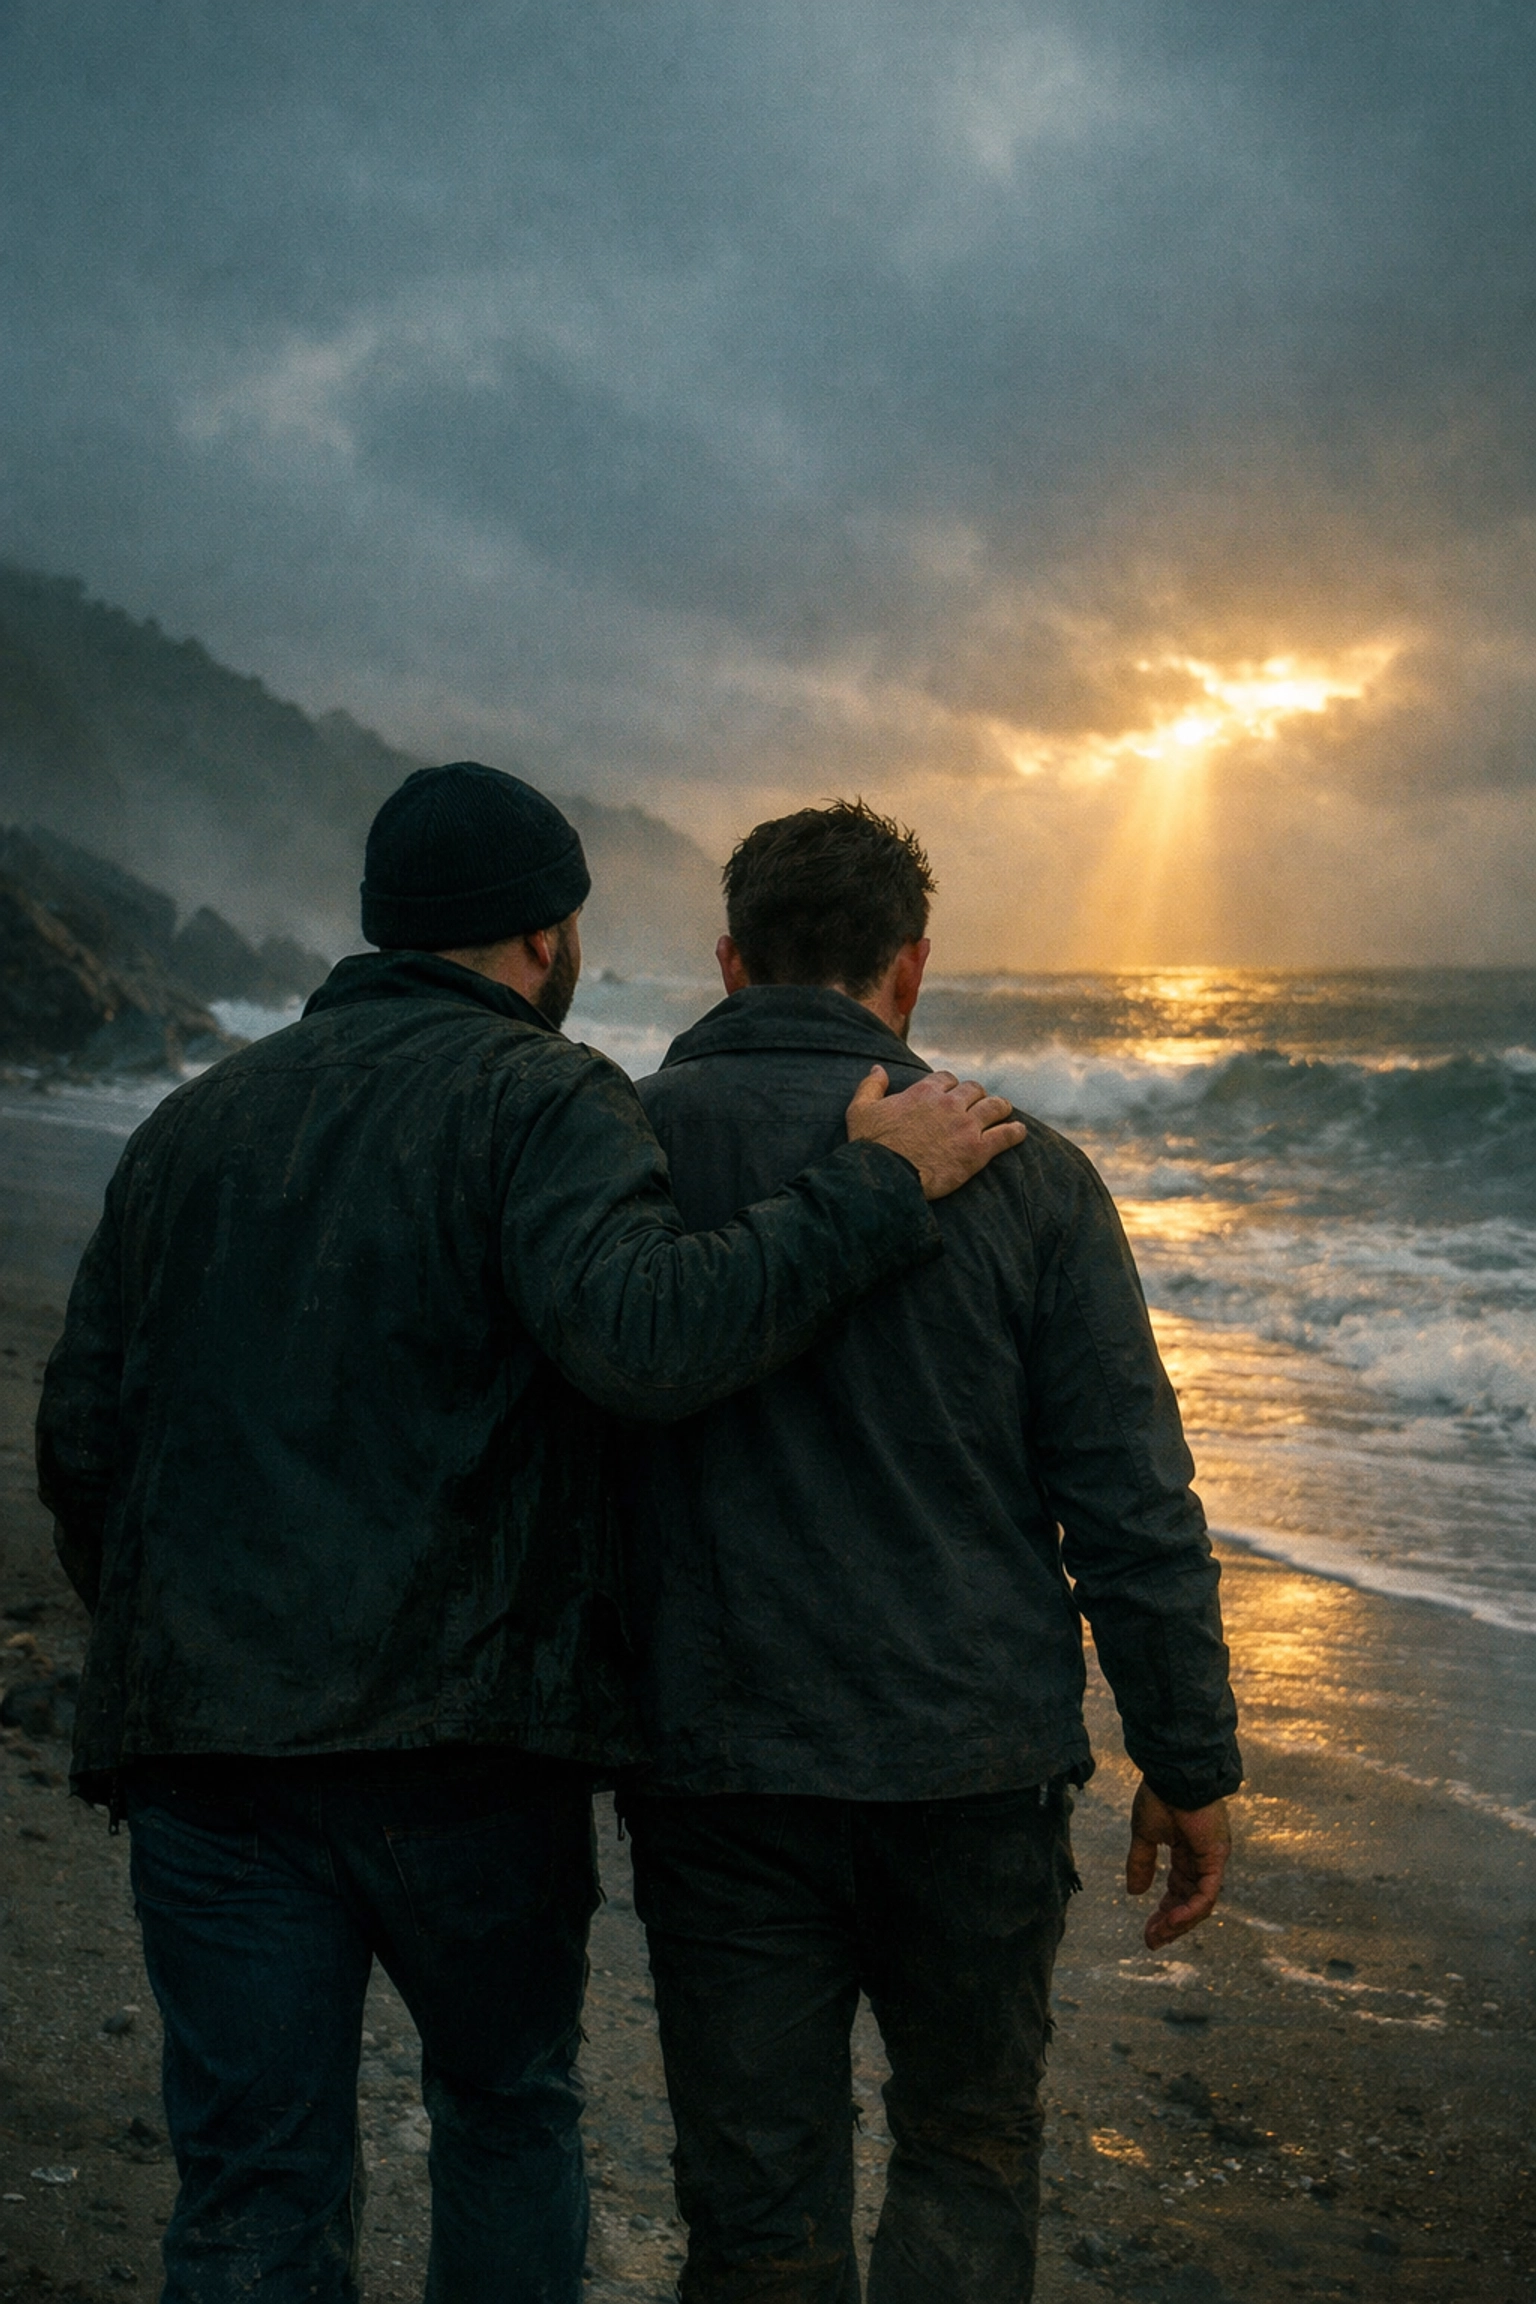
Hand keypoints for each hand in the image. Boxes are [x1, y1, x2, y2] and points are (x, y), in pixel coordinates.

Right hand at [846, 1065, 1025, 1199]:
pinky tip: (1019, 1132)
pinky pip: (1005, 1135)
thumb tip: (878, 1069)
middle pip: (974, 1090)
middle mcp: (949, 1104)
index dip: (951, 1086)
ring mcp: (965, 1126)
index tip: (952, 1094)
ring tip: (1004, 1113)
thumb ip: (871, 1086)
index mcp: (924, 1092)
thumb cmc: (871, 1145)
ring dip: (1000, 1108)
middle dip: (977, 1096)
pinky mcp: (977, 1150)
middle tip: (979, 1107)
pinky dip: (1015, 1132)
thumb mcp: (860, 1110)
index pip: (948, 1079)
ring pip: (994, 1107)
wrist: (886, 1176)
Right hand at [1125, 1781, 1230, 1948]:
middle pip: (1191, 1903)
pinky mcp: (1216, 1858)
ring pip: (1200, 1904)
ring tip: (1157, 1935)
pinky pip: (1206, 1893)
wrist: (1172, 1774)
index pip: (1179, 1891)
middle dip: (1171, 1925)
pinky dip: (1190, 1910)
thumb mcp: (1145, 1835)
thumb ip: (1141, 1863)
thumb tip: (1134, 1892)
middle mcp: (1203, 1860)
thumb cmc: (1159, 1796)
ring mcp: (1212, 1860)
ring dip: (1179, 1923)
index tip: (1148, 1931)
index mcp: (1187, 1853)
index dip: (1165, 1912)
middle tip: (1151, 1941)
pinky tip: (1172, 1920)